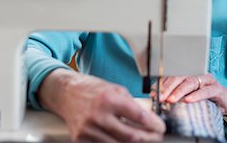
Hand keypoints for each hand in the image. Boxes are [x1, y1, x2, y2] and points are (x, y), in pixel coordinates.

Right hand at [39, 69, 165, 141]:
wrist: (65, 93)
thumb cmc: (91, 89)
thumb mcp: (114, 89)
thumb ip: (130, 104)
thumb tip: (148, 120)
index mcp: (108, 99)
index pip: (138, 116)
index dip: (153, 124)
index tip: (160, 127)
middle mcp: (98, 115)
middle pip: (131, 137)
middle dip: (148, 139)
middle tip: (155, 137)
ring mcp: (88, 130)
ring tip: (141, 139)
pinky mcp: (80, 139)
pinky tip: (122, 140)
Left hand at [150, 74, 226, 123]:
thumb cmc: (206, 99)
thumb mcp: (189, 96)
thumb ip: (176, 94)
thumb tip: (158, 97)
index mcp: (188, 74)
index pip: (172, 76)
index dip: (161, 83)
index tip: (153, 92)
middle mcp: (197, 74)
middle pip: (179, 76)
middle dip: (167, 87)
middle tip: (159, 97)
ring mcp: (207, 80)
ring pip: (190, 82)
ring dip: (179, 92)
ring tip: (170, 100)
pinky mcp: (217, 89)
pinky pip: (205, 91)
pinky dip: (195, 96)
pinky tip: (187, 101)